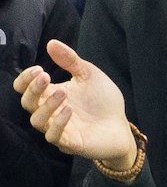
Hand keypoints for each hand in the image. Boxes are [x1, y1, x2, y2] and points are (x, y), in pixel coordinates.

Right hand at [13, 40, 135, 167]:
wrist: (122, 125)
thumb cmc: (103, 100)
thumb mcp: (89, 75)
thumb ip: (71, 60)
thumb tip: (51, 43)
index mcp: (51, 95)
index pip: (25, 89)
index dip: (25, 79)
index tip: (38, 69)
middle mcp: (50, 112)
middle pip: (27, 103)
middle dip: (33, 89)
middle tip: (45, 76)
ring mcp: (58, 128)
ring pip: (37, 121)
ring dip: (47, 105)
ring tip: (63, 92)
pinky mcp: (70, 143)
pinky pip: (54, 136)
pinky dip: (58, 123)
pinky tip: (69, 110)